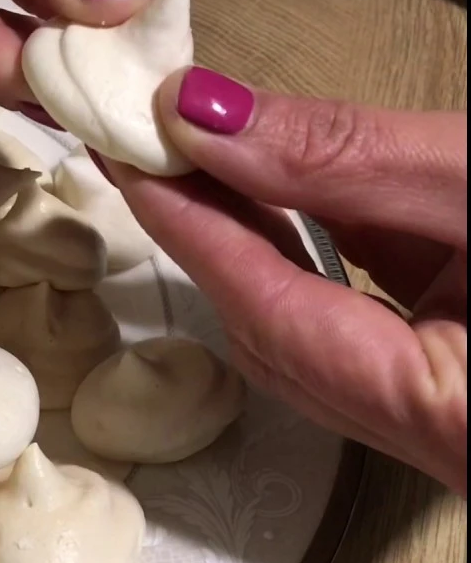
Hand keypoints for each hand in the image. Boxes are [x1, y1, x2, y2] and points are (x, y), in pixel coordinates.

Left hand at [107, 66, 467, 495]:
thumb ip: (350, 160)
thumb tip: (209, 121)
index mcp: (452, 416)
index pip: (268, 312)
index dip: (189, 229)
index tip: (125, 158)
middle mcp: (442, 441)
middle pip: (272, 333)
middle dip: (206, 232)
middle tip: (146, 145)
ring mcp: (446, 416)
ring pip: (308, 330)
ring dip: (253, 239)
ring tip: (199, 157)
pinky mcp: (455, 382)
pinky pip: (356, 323)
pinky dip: (315, 253)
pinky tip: (285, 189)